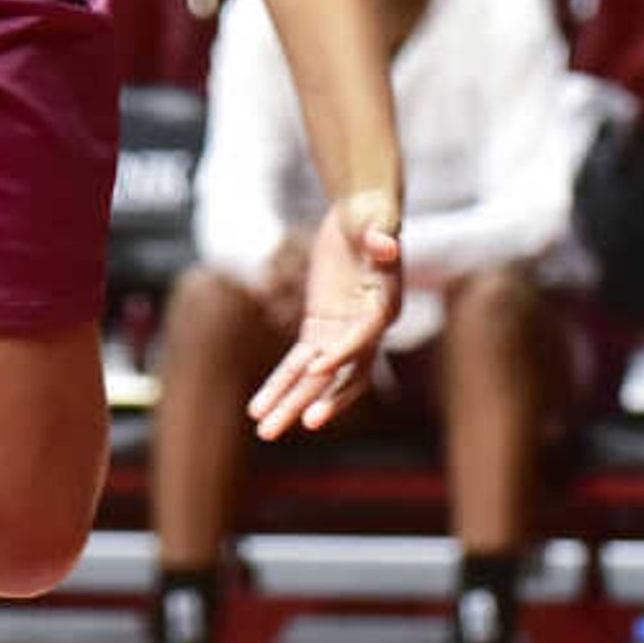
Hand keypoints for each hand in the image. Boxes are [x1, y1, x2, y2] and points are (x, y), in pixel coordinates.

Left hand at [246, 191, 403, 440]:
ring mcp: (341, 334)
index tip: (316, 367)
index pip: (364, 338)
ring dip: (290, 403)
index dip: (343, 353)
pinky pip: (296, 364)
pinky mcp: (320, 330)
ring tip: (265, 431)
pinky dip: (279, 384)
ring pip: (314, 378)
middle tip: (303, 423)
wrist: (358, 212)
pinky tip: (258, 408)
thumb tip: (385, 241)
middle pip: (343, 374)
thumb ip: (381, 233)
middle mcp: (367, 330)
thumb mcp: (377, 217)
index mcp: (385, 307)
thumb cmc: (371, 212)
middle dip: (322, 399)